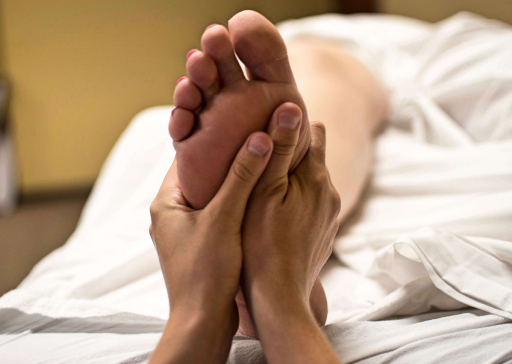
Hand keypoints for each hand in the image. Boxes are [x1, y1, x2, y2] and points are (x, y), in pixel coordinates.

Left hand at [149, 131, 272, 363]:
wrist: (203, 323)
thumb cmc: (206, 273)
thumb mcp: (224, 220)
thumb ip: (241, 178)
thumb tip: (258, 138)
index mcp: (165, 203)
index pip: (185, 157)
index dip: (210, 138)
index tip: (236, 124)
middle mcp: (170, 214)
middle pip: (199, 174)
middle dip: (224, 158)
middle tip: (252, 139)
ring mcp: (184, 231)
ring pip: (210, 194)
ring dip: (232, 181)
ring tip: (258, 162)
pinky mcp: (200, 244)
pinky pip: (217, 213)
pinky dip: (234, 202)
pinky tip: (256, 196)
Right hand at [241, 102, 340, 362]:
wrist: (279, 298)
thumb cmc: (261, 243)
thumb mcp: (264, 192)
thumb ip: (279, 149)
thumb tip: (293, 105)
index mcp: (316, 179)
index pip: (311, 134)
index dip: (293, 120)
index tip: (276, 108)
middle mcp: (330, 194)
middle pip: (315, 156)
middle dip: (297, 142)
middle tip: (271, 132)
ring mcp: (329, 216)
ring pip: (314, 180)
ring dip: (297, 170)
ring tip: (272, 165)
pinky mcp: (323, 233)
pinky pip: (312, 202)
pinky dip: (298, 193)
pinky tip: (280, 200)